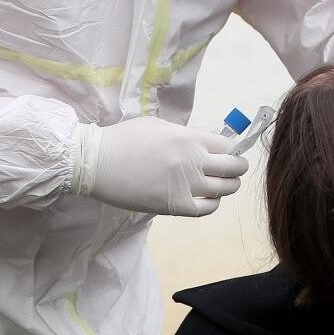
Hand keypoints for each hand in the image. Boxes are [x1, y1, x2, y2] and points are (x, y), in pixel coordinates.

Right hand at [71, 117, 248, 216]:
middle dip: (238, 167)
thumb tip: (208, 140)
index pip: (228, 146)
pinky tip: (209, 198)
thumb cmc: (124, 139)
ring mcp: (186, 185)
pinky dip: (213, 203)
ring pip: (225, 188)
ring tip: (224, 184)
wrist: (95, 163)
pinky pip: (207, 208)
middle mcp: (193, 161)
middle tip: (234, 169)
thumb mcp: (159, 126)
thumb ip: (187, 134)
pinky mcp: (175, 206)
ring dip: (229, 185)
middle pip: (233, 167)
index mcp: (189, 138)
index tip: (230, 153)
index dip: (232, 149)